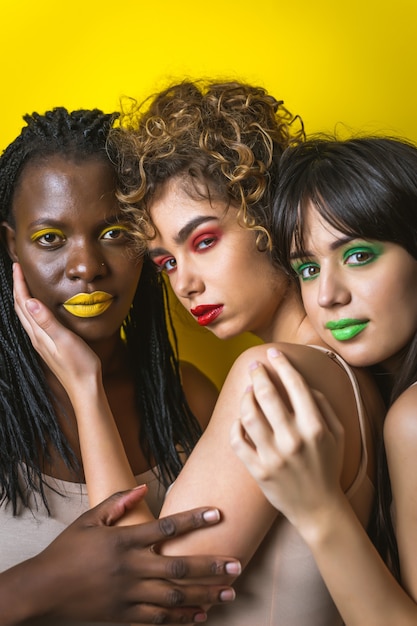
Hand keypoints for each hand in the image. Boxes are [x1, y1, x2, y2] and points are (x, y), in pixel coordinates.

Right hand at [3, 486, 239, 623]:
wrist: (41, 591)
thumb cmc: (65, 551)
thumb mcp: (88, 520)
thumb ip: (117, 502)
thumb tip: (143, 486)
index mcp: (124, 541)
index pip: (167, 527)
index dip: (194, 519)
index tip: (217, 514)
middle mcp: (131, 568)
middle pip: (179, 566)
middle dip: (211, 566)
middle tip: (237, 565)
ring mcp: (129, 595)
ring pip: (175, 596)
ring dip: (204, 594)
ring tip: (229, 593)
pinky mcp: (124, 616)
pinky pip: (158, 619)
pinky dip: (181, 619)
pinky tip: (201, 616)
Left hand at [13, 262, 99, 392]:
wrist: (85, 387)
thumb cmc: (79, 364)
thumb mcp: (65, 340)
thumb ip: (47, 321)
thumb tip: (29, 302)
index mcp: (38, 333)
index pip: (23, 303)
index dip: (19, 283)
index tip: (17, 266)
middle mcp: (36, 337)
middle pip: (20, 308)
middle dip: (17, 287)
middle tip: (18, 270)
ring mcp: (42, 342)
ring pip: (26, 316)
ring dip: (22, 298)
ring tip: (24, 284)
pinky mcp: (49, 346)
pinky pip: (34, 323)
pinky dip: (31, 309)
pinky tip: (38, 309)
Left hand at [230, 347, 344, 532]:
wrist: (318, 508)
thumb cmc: (327, 466)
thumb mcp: (337, 434)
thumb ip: (323, 405)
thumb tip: (303, 383)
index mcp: (315, 428)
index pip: (295, 385)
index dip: (282, 364)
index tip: (272, 352)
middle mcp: (293, 440)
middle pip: (267, 395)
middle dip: (258, 374)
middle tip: (254, 366)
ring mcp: (273, 456)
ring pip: (248, 414)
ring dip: (245, 397)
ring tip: (248, 391)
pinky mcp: (258, 470)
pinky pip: (238, 440)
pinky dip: (236, 425)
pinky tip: (241, 418)